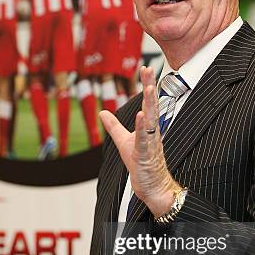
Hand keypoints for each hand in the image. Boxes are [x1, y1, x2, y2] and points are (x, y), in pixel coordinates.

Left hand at [99, 66, 177, 216]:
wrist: (151, 185)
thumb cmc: (141, 164)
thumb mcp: (123, 141)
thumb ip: (114, 126)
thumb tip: (102, 113)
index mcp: (147, 127)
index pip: (148, 102)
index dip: (147, 85)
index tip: (146, 68)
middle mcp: (152, 131)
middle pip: (152, 105)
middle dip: (150, 87)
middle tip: (149, 69)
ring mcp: (150, 142)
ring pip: (151, 119)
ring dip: (150, 104)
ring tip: (149, 88)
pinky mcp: (146, 154)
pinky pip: (145, 138)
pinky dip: (142, 127)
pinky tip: (140, 116)